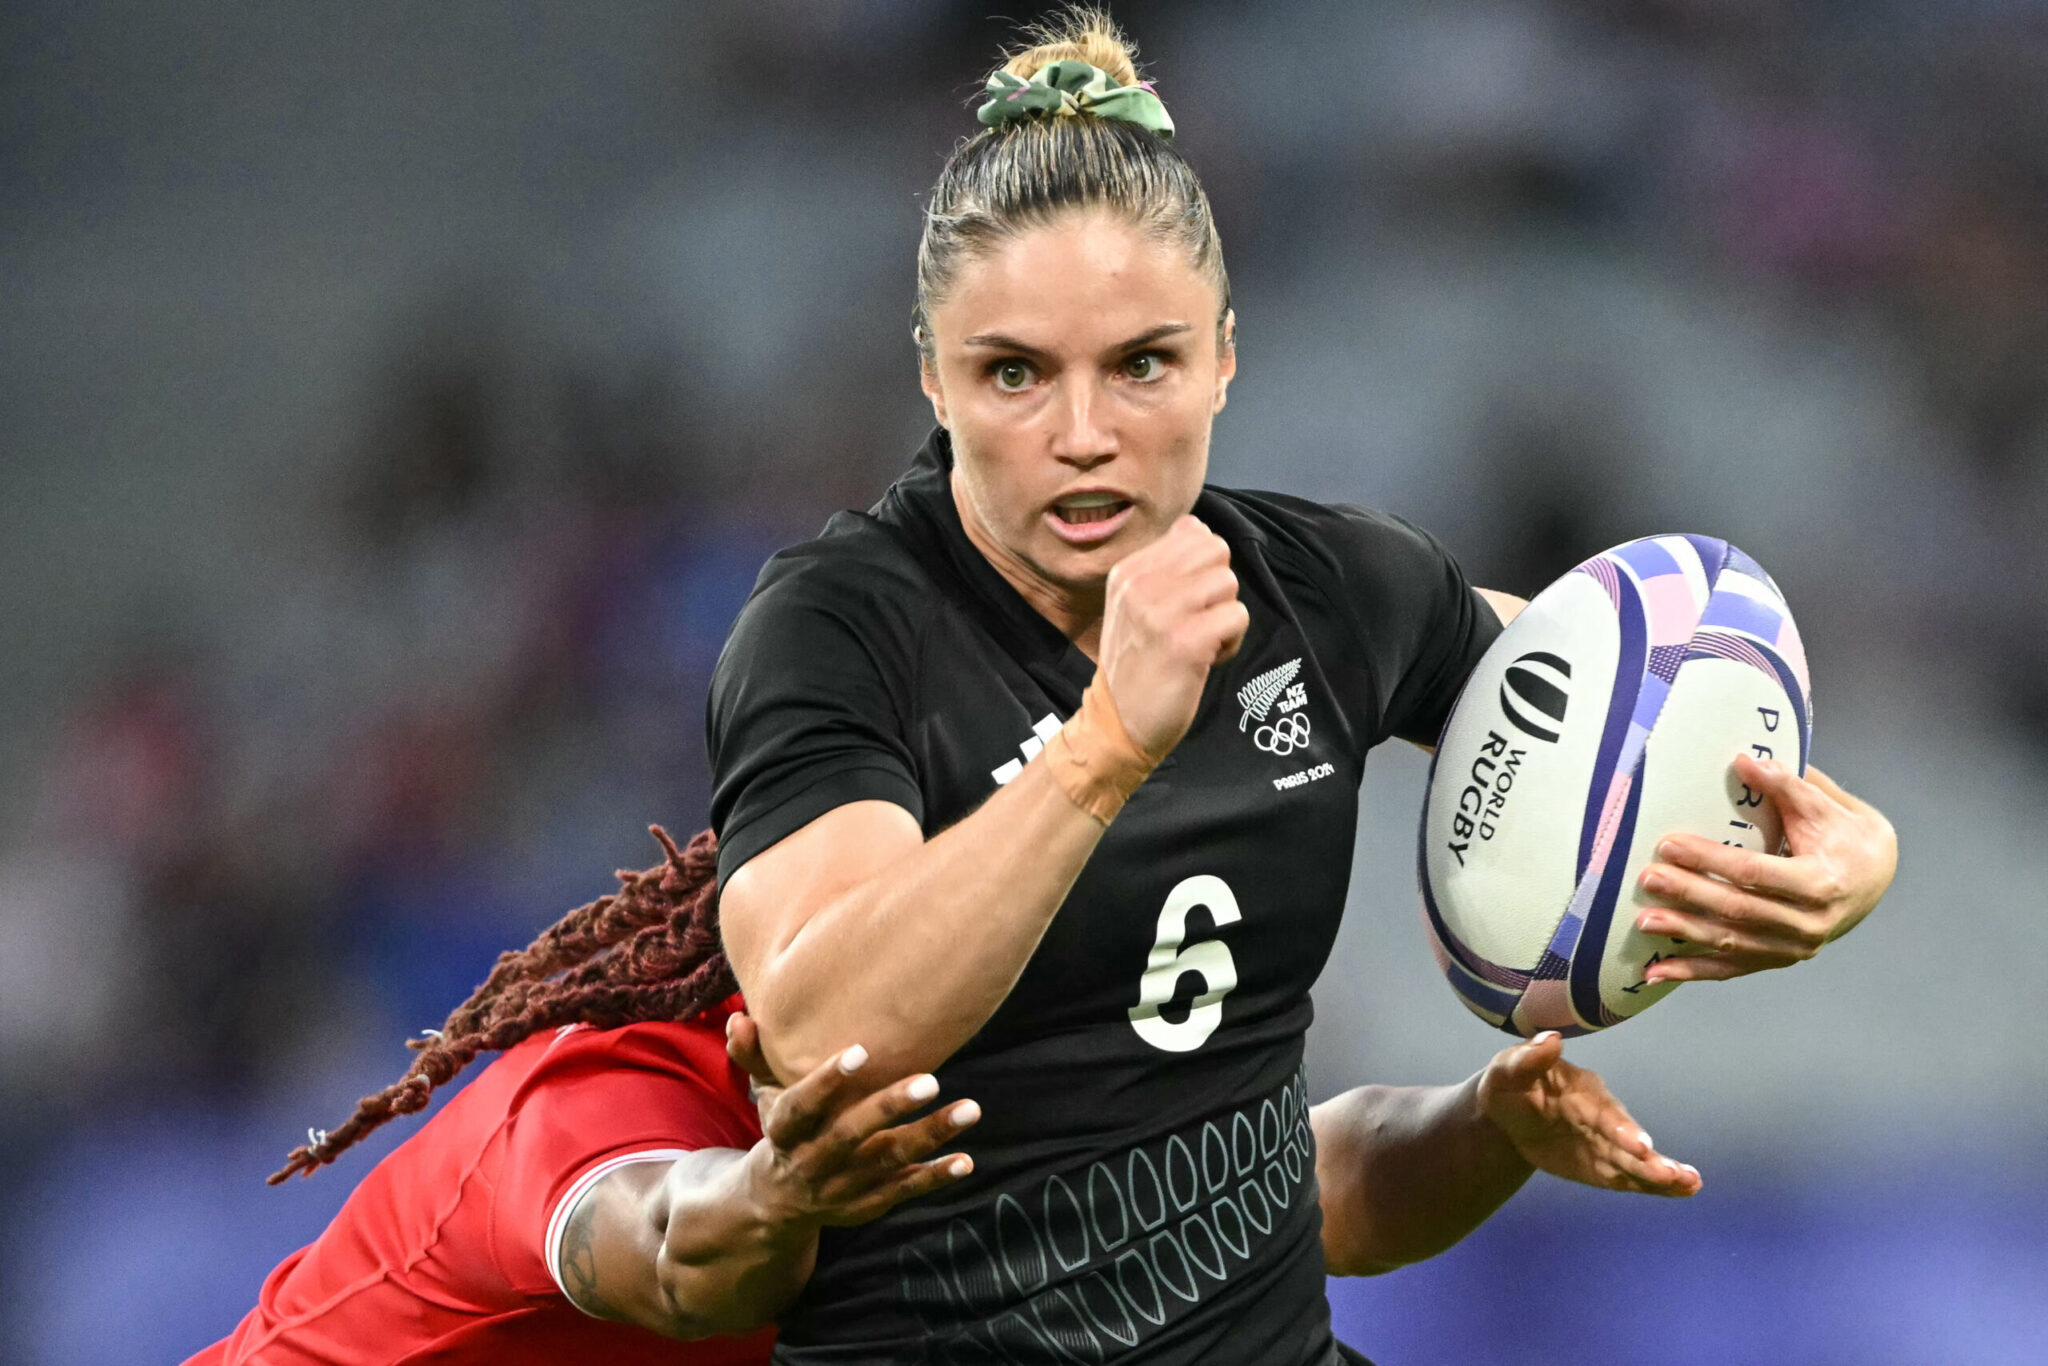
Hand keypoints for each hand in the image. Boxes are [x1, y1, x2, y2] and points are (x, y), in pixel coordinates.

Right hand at [726, 1015, 980, 1228]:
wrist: (775, 1204)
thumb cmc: (781, 1131)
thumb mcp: (762, 1096)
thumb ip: (752, 1056)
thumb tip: (739, 1019)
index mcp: (783, 1134)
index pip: (801, 1108)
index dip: (826, 1082)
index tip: (860, 1051)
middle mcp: (812, 1163)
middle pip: (850, 1137)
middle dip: (889, 1109)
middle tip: (930, 1080)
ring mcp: (843, 1187)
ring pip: (887, 1162)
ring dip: (929, 1137)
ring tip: (970, 1110)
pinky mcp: (868, 1203)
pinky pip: (904, 1191)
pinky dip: (935, 1177)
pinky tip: (966, 1159)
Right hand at [1098, 515, 1249, 757]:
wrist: (1117, 723)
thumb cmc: (1136, 663)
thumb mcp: (1133, 604)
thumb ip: (1163, 565)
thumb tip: (1195, 526)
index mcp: (1128, 570)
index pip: (1193, 532)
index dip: (1201, 569)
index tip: (1182, 604)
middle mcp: (1141, 584)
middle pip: (1216, 551)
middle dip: (1217, 588)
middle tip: (1197, 621)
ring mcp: (1162, 612)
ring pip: (1229, 583)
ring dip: (1225, 616)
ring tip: (1199, 643)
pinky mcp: (1186, 642)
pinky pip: (1237, 616)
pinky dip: (1231, 642)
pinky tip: (1205, 660)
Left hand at [1478, 1032, 1699, 1196]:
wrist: (1507, 1110)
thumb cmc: (1509, 1083)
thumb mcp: (1509, 1069)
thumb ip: (1528, 1058)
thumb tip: (1550, 1039)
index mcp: (1583, 1092)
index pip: (1604, 1113)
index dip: (1622, 1129)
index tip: (1641, 1146)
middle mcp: (1602, 1117)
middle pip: (1628, 1139)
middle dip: (1648, 1158)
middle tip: (1673, 1174)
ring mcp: (1605, 1143)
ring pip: (1636, 1161)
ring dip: (1662, 1173)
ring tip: (1691, 1184)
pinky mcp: (1602, 1165)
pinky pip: (1628, 1177)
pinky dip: (1653, 1185)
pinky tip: (1683, 1190)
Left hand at [1635, 757, 1896, 982]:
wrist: (1876, 878)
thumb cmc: (1846, 835)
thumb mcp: (1827, 806)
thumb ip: (1788, 785)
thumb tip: (1745, 762)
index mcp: (1820, 882)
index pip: (1755, 873)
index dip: (1710, 861)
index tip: (1669, 845)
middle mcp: (1809, 923)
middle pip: (1738, 911)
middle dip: (1688, 895)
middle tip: (1647, 878)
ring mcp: (1794, 948)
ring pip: (1732, 943)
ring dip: (1684, 934)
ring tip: (1643, 921)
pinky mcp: (1779, 959)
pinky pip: (1732, 969)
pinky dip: (1693, 972)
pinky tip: (1656, 972)